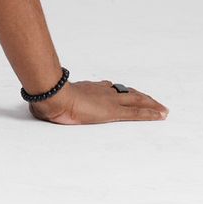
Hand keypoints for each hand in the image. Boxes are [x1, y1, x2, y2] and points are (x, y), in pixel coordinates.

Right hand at [27, 79, 168, 125]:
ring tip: (162, 109)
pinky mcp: (114, 112)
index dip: (121, 91)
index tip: (128, 93)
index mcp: (88, 88)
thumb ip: (51, 100)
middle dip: (142, 97)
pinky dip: (151, 113)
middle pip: (127, 92)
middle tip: (153, 102)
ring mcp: (109, 100)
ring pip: (137, 100)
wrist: (52, 96)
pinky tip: (161, 115)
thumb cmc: (48, 97)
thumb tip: (40, 103)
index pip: (110, 88)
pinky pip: (138, 112)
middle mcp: (102, 91)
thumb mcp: (51, 98)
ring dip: (151, 104)